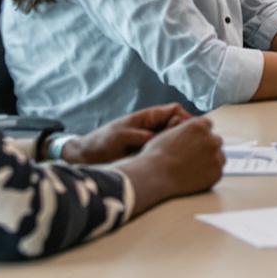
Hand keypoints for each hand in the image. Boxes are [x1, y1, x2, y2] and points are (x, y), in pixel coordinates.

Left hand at [65, 103, 191, 165]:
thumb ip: (141, 136)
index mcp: (149, 117)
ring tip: (183, 158)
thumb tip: (159, 139)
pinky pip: (167, 153)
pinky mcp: (150, 155)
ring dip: (180, 147)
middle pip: (179, 125)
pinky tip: (175, 166)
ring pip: (175, 141)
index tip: (189, 131)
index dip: (185, 118)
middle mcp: (154, 128)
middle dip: (186, 134)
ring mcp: (153, 141)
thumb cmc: (102, 142)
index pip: (175, 111)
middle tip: (187, 148)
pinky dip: (172, 158)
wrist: (88, 158)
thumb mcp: (121, 136)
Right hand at [121, 115, 225, 207]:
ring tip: (193, 168)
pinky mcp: (217, 172)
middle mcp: (210, 139)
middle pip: (215, 140)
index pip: (208, 125)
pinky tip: (196, 177)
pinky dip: (210, 174)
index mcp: (198, 126)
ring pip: (219, 156)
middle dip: (207, 147)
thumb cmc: (156, 156)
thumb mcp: (165, 134)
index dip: (200, 134)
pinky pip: (218, 171)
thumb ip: (179, 127)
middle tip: (193, 157)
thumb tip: (180, 120)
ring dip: (211, 160)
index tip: (195, 142)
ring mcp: (216, 156)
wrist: (156, 176)